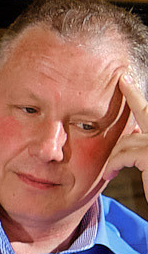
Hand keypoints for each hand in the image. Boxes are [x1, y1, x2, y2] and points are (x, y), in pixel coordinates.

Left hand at [104, 71, 147, 187]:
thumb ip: (143, 145)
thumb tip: (132, 133)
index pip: (147, 112)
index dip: (136, 95)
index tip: (126, 78)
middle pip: (140, 119)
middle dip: (132, 98)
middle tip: (122, 80)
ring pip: (126, 141)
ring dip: (115, 156)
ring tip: (109, 171)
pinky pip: (122, 156)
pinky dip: (113, 165)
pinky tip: (109, 175)